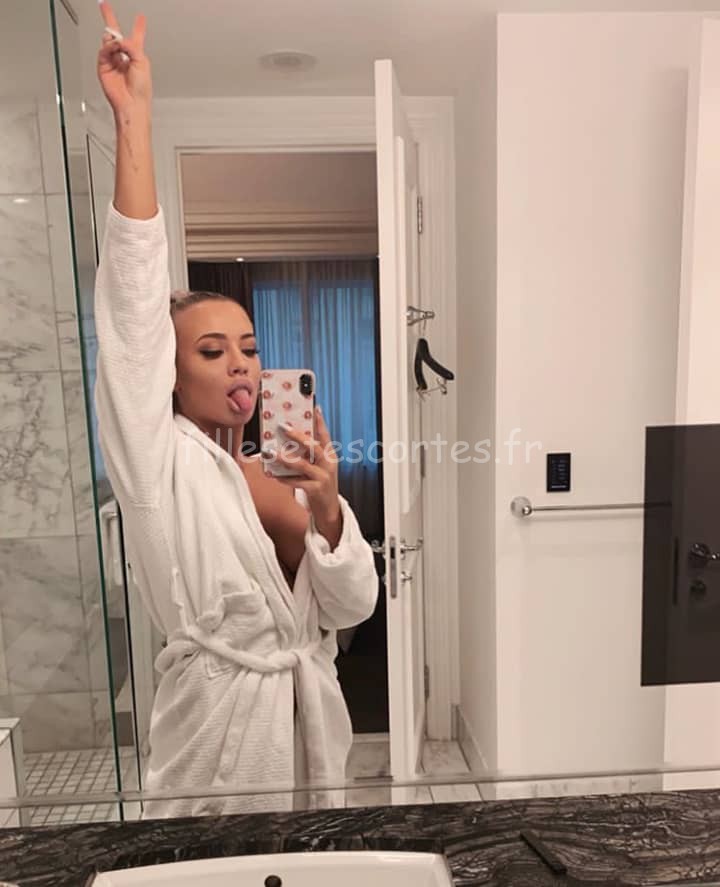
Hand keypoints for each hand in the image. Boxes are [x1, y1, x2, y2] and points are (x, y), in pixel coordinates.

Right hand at [97, 2, 150, 117]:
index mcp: (136, 56)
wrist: (131, 103)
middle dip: (109, 19)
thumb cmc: (141, 89)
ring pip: (109, 41)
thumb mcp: (142, 62)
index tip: (141, 17)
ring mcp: (113, 60)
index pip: (136, 37)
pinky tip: (114, 48)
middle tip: (104, 5)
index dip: (138, 27)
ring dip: (114, 40)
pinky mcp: (104, 66)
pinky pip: (104, 50)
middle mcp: (124, 57)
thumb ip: (132, 46)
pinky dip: (109, 47)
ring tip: (118, 43)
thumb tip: (119, 39)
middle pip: (115, 34)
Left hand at [265, 406, 341, 541]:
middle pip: (313, 446)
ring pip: (302, 465)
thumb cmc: (321, 484)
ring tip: (272, 453)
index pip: (325, 435)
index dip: (320, 422)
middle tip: (283, 427)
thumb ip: (309, 455)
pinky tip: (273, 474)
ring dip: (285, 458)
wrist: (329, 509)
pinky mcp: (315, 490)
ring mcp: (323, 478)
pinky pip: (297, 482)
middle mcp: (328, 465)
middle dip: (298, 436)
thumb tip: (289, 441)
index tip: (315, 408)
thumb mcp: (320, 467)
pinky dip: (284, 478)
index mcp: (330, 456)